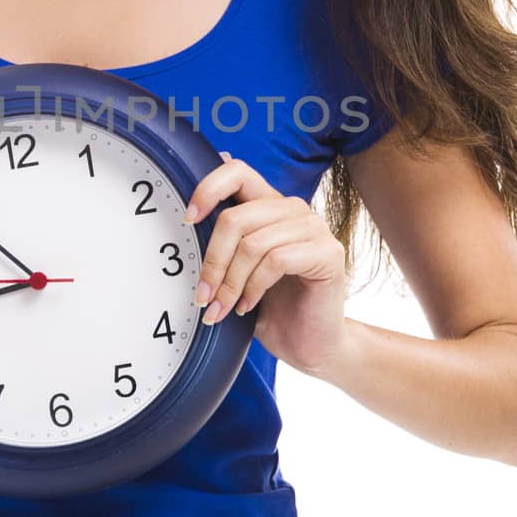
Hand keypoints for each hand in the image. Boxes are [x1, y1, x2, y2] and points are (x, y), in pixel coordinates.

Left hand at [186, 153, 351, 378]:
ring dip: (230, 283)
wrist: (309, 344)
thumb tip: (190, 215)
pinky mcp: (328, 253)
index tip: (188, 221)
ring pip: (253, 243)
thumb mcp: (237, 271)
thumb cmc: (272, 307)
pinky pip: (277, 260)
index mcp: (269, 205)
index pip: (237, 171)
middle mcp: (293, 209)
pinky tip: (248, 306)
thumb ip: (222, 242)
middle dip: (212, 262)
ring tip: (222, 308)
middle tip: (203, 296)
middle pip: (235, 218)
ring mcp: (314, 228)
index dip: (208, 189)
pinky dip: (254, 287)